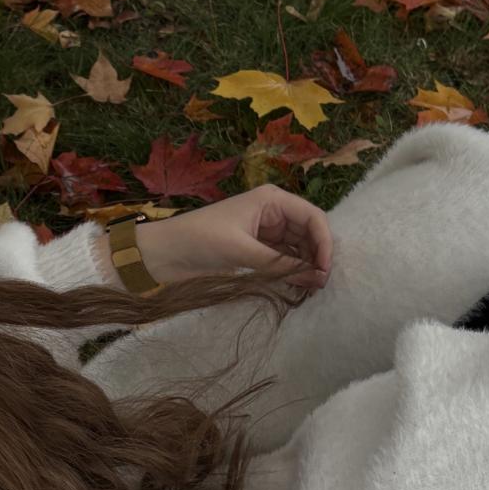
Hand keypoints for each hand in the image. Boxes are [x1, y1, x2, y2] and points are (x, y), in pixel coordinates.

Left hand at [139, 185, 332, 291]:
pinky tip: (297, 286)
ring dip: (305, 267)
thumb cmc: (199, 240)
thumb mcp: (242, 250)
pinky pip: (282, 260)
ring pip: (297, 249)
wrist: (163, 254)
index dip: (324, 241)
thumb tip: (317, 278)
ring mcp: (264, 232)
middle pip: (308, 233)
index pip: (312, 217)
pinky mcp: (255, 250)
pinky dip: (291, 272)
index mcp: (271, 200)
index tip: (325, 269)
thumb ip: (280, 265)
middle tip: (320, 285)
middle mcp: (272, 213)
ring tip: (311, 289)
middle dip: (317, 256)